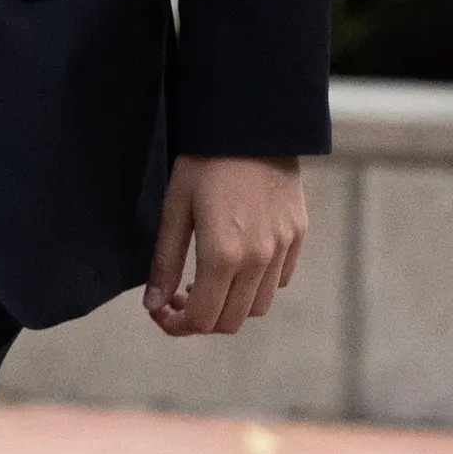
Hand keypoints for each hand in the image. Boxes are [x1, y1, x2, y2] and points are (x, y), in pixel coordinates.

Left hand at [147, 154, 306, 338]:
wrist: (252, 127)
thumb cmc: (204, 164)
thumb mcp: (174, 210)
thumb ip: (165, 263)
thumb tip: (153, 305)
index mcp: (223, 255)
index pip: (203, 318)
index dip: (176, 326)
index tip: (160, 312)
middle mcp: (259, 259)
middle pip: (231, 321)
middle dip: (200, 320)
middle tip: (178, 300)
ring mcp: (283, 248)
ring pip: (258, 306)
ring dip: (229, 306)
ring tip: (205, 282)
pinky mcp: (298, 235)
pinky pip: (280, 281)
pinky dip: (255, 286)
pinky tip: (234, 265)